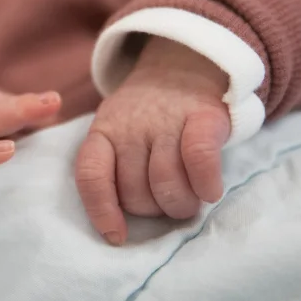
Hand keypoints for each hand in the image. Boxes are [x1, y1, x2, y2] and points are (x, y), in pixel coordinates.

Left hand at [75, 37, 230, 244]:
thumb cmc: (149, 115)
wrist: (185, 63)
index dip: (101, 211)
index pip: (91, 175)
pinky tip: (209, 191)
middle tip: (166, 201)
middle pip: (135, 191)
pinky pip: (199, 159)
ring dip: (180, 204)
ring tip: (189, 199)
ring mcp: (166, 119)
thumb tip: (117, 226)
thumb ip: (114, 168)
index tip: (117, 236)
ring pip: (165, 183)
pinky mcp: (202, 115)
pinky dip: (205, 184)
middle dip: (153, 209)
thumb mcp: (117, 131)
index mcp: (103, 131)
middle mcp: (130, 125)